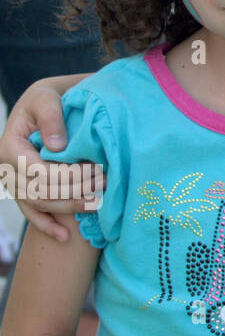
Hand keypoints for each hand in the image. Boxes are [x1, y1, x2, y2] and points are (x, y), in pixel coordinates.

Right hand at [1, 82, 98, 240]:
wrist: (47, 104)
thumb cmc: (48, 98)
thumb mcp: (47, 98)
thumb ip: (51, 117)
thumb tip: (55, 146)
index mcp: (10, 147)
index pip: (37, 171)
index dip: (66, 176)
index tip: (95, 173)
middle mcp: (8, 168)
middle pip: (38, 191)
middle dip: (72, 193)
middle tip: (104, 189)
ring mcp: (16, 181)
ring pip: (38, 204)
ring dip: (67, 209)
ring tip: (95, 206)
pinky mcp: (26, 189)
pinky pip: (32, 212)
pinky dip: (47, 225)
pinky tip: (66, 237)